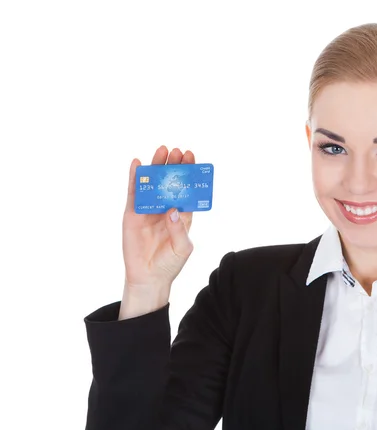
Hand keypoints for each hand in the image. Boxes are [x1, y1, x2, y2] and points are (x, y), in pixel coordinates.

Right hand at [120, 146, 195, 318]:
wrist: (148, 277)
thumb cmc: (169, 264)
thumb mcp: (182, 248)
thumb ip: (179, 229)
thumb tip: (172, 210)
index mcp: (182, 215)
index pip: (186, 189)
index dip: (188, 174)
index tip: (191, 157)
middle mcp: (165, 208)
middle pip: (169, 182)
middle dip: (173, 166)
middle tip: (177, 151)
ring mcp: (148, 210)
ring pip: (152, 183)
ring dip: (156, 167)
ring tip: (162, 151)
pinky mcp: (132, 214)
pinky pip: (133, 192)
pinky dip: (134, 177)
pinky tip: (137, 163)